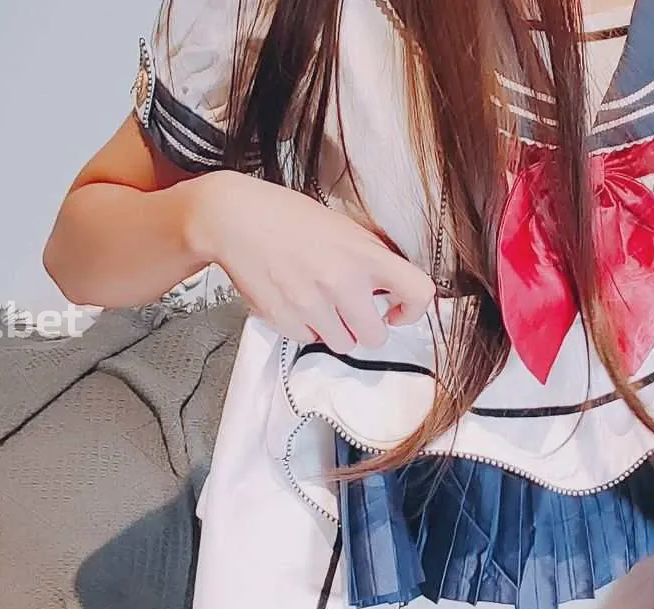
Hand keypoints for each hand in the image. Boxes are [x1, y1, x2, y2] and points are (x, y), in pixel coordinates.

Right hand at [186, 171, 435, 352]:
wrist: (235, 218)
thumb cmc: (290, 219)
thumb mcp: (343, 228)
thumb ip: (371, 259)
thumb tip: (393, 288)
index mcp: (364, 256)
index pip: (418, 292)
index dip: (413, 309)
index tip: (397, 311)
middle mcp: (342, 282)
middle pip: (376, 338)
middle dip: (366, 328)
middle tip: (351, 311)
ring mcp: (312, 304)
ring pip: (343, 345)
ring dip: (335, 330)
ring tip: (319, 303)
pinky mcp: (284, 319)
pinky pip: (308, 341)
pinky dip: (305, 328)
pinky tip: (294, 300)